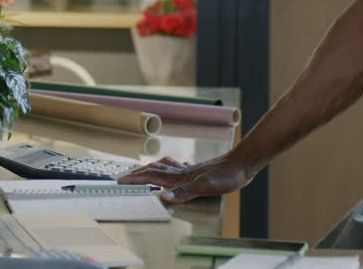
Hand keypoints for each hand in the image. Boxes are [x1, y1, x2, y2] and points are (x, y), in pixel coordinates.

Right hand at [116, 154, 252, 204]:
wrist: (242, 164)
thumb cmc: (226, 176)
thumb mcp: (205, 187)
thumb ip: (183, 193)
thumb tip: (162, 197)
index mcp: (180, 177)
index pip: (152, 177)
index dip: (135, 179)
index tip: (119, 180)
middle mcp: (182, 173)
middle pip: (154, 171)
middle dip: (138, 174)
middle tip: (124, 177)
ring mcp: (191, 171)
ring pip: (166, 168)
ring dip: (152, 169)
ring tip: (144, 169)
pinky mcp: (200, 172)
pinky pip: (180, 169)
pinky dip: (173, 169)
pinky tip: (178, 169)